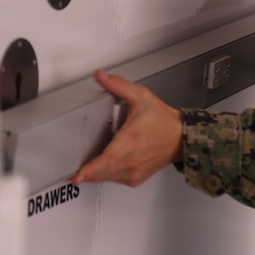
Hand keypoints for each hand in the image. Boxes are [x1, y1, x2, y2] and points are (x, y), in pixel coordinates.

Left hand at [71, 70, 183, 187]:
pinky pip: (114, 179)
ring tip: (90, 164)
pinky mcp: (135, 178)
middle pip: (101, 173)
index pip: (107, 161)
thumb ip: (118, 86)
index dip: (90, 170)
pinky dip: (107, 173)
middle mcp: (131, 160)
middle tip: (74, 170)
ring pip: (106, 177)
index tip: (77, 176)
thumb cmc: (162, 120)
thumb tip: (100, 76)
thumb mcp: (141, 97)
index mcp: (130, 141)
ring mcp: (133, 172)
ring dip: (96, 172)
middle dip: (87, 172)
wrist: (180, 138)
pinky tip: (109, 162)